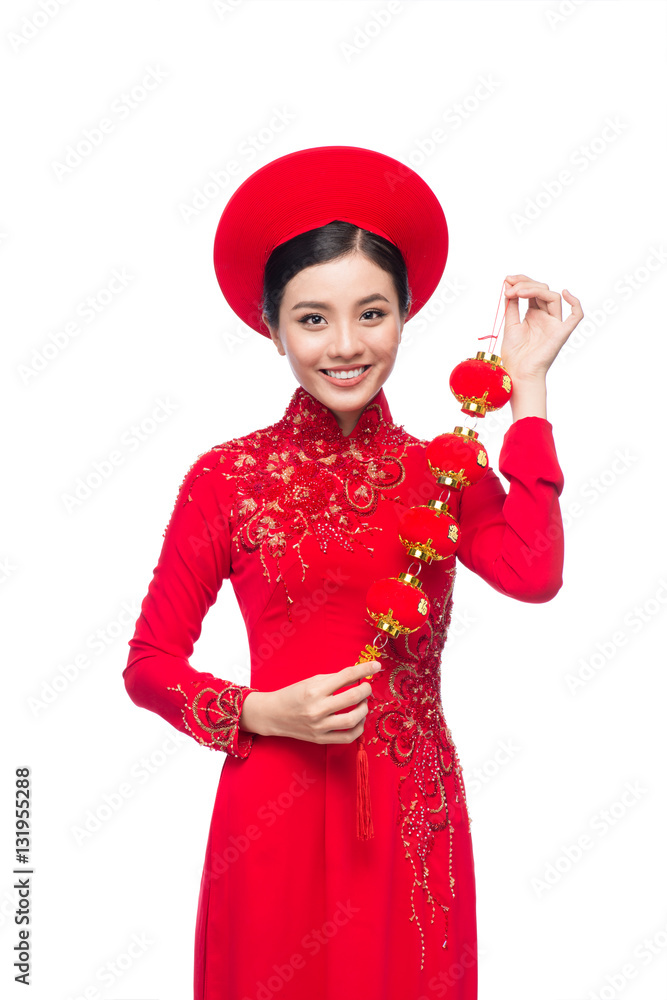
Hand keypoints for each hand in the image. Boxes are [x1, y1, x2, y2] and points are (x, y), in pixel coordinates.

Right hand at [241, 661, 382, 743]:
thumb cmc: (293, 694)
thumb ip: (335, 679)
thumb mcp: (311, 681)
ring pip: (353, 719)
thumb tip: (358, 676)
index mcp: (314, 689)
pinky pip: (347, 737)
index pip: (346, 676)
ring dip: (364, 709)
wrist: (273, 714)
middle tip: (366, 686)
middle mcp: (317, 708)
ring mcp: (319, 726)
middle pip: (352, 698)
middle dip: (365, 690)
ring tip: (362, 704)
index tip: (376, 666)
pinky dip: (358, 728)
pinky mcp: (320, 739)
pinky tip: (358, 720)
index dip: (364, 669)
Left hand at [500, 274, 582, 381]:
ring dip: (534, 290)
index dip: (521, 282)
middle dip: (525, 284)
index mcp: (534, 314)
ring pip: (553, 297)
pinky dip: (575, 303)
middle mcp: (545, 317)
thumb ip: (511, 306)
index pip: (532, 291)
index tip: (506, 280)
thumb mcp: (510, 325)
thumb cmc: (514, 355)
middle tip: (509, 287)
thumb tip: (508, 285)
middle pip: (542, 291)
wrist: (518, 374)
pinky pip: (576, 316)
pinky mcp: (562, 333)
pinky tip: (565, 293)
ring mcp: (554, 324)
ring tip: (518, 292)